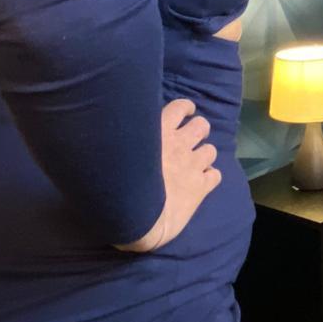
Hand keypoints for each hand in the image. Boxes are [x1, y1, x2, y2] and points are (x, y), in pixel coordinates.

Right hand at [115, 99, 220, 252]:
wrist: (133, 214)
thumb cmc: (115, 181)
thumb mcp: (116, 151)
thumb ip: (122, 138)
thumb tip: (107, 133)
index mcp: (159, 131)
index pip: (181, 107)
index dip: (186, 109)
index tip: (185, 113)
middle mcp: (180, 144)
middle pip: (202, 125)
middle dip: (198, 130)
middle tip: (190, 139)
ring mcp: (193, 165)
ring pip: (211, 150)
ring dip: (204, 154)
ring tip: (195, 162)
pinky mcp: (202, 187)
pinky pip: (216, 175)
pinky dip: (210, 177)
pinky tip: (201, 183)